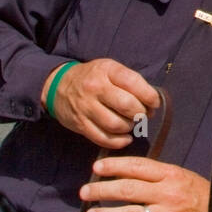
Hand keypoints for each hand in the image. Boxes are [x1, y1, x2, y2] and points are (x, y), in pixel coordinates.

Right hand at [42, 58, 159, 148]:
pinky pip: (103, 139)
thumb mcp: (110, 69)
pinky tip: (125, 138)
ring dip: (130, 128)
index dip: (149, 96)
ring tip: (132, 124)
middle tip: (144, 115)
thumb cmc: (93, 77)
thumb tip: (152, 102)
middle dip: (141, 113)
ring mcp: (86, 107)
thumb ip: (130, 81)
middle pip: (127, 105)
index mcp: (106, 70)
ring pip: (116, 125)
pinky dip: (119, 142)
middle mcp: (95, 88)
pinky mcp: (80, 124)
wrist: (58, 85)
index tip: (154, 103)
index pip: (134, 83)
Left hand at [78, 157, 211, 211]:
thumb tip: (124, 172)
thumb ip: (155, 175)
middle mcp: (167, 194)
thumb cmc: (198, 194)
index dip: (114, 166)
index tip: (97, 167)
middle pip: (128, 189)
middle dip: (102, 190)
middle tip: (85, 192)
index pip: (137, 167)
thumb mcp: (180, 176)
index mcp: (170, 175)